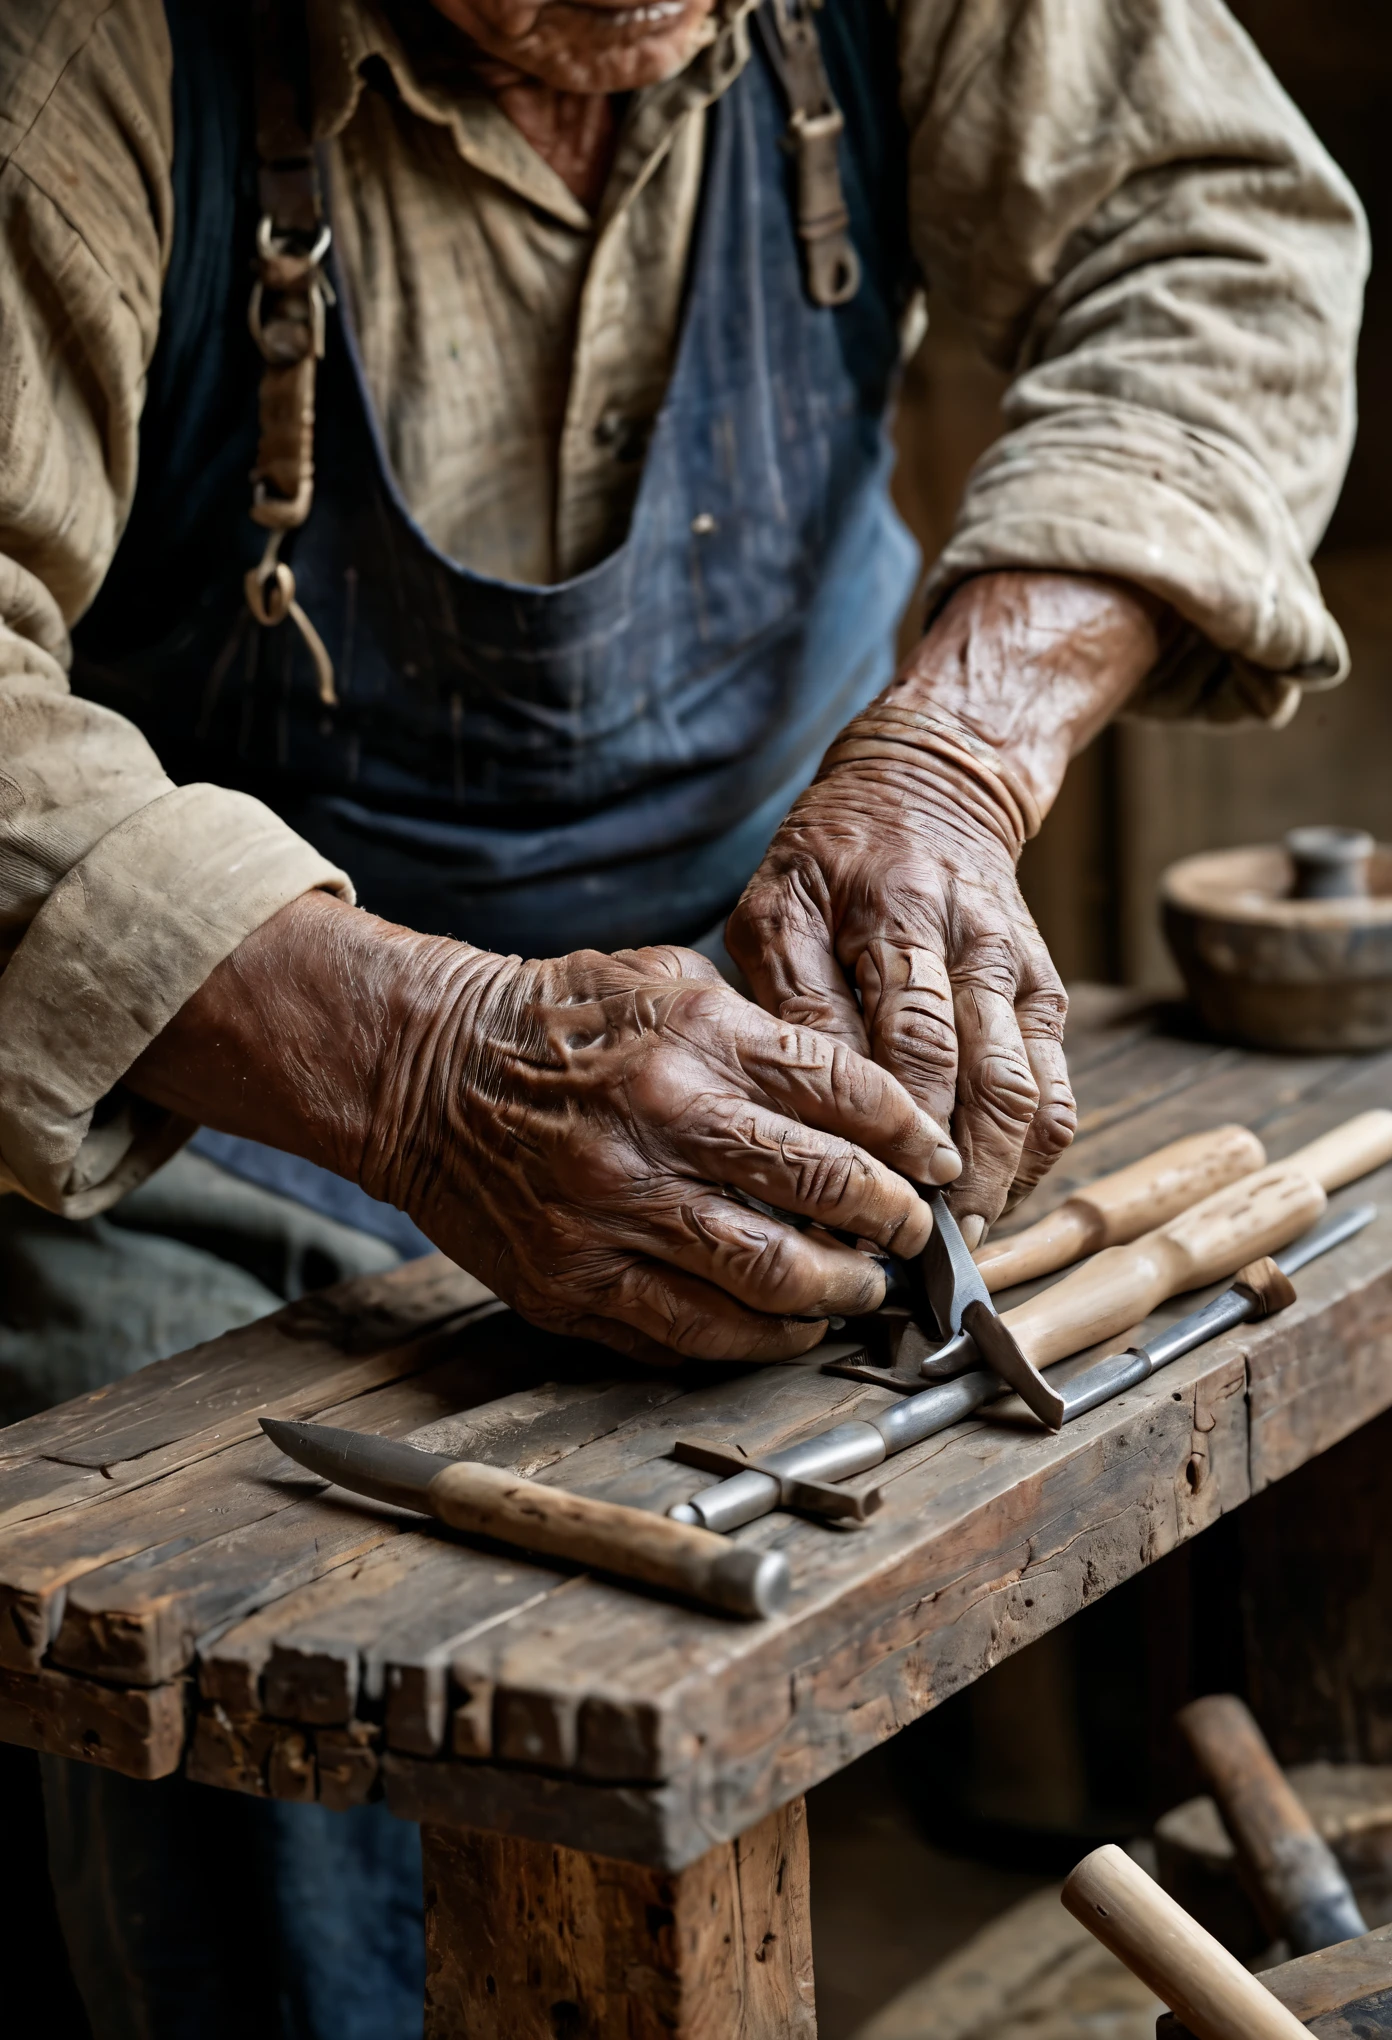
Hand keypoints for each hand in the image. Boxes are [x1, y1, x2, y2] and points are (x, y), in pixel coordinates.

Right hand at [129, 898, 957, 1362]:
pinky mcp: (574, 1284)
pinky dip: (760, 1340)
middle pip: (823, 1191)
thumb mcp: (667, 981)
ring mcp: (613, 1214)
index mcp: (694, 1039)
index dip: (913, 1137)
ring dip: (839, 1293)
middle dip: (894, 1221)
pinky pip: (692, 1334)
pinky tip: (791, 1326)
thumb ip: (763, 1035)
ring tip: (865, 1289)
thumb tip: (869, 1102)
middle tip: (917, 1234)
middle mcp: (659, 1127)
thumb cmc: (558, 1022)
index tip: (938, 1162)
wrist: (425, 1072)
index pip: (847, 1095)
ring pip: (768, 1280)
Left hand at [728, 572, 1165, 1237]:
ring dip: (994, 1181)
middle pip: (978, 1083)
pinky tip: (989, 1201)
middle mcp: (969, 944)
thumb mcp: (775, 906)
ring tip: (950, 1243)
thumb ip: (787, 1001)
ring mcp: (1017, 973)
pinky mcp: (1047, 997)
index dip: (883, 1137)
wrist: (929, 788)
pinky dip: (1030, 1161)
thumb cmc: (829, 864)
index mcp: (892, 915)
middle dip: (945, 1179)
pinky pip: (1058, 1095)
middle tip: (903, 1249)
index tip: (848, 1206)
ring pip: (1028, 1098)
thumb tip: (798, 1112)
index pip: (903, 1047)